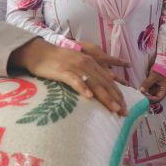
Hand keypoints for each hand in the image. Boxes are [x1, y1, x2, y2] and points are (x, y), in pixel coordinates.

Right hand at [10, 38, 126, 114]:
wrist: (39, 52)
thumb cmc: (58, 60)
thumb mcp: (79, 64)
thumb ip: (93, 71)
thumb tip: (109, 80)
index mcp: (92, 63)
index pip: (108, 80)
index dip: (118, 93)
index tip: (125, 106)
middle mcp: (87, 64)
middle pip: (105, 83)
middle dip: (116, 98)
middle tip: (125, 112)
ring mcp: (76, 67)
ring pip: (94, 83)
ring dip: (105, 97)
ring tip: (114, 108)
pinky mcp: (63, 71)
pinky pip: (75, 81)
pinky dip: (83, 88)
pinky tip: (89, 97)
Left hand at [139, 71, 165, 103]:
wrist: (164, 63)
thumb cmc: (162, 69)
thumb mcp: (154, 76)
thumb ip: (148, 83)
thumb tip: (141, 90)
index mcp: (164, 90)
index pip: (157, 99)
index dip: (150, 99)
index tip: (143, 96)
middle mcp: (160, 90)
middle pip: (152, 98)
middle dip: (146, 97)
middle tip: (139, 94)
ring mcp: (156, 88)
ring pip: (149, 93)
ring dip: (144, 93)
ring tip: (138, 90)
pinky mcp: (152, 85)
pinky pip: (147, 89)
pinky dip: (144, 89)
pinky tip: (140, 87)